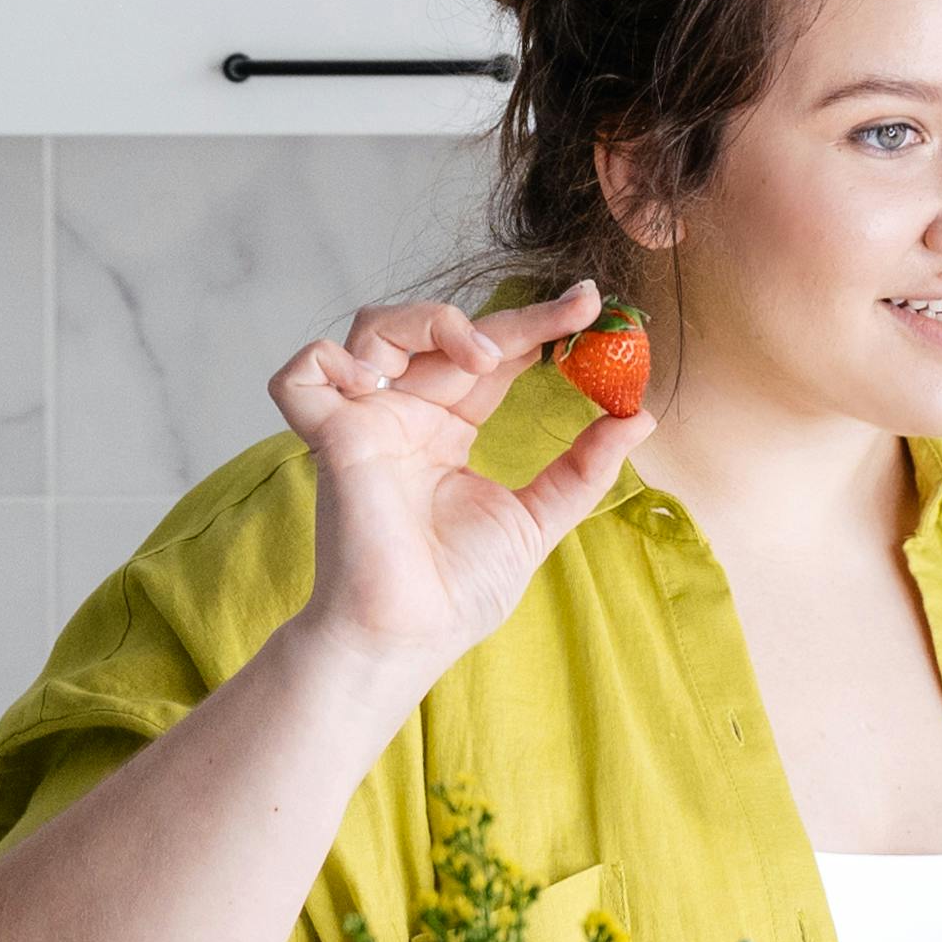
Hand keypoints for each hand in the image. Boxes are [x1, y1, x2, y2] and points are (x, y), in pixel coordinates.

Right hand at [263, 286, 646, 697]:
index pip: (490, 358)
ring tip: (478, 356)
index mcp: (445, 432)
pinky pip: (300, 376)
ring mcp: (365, 425)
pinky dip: (328, 361)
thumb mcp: (538, 518)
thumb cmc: (457, 591)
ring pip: (373, 329)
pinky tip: (375, 383)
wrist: (410, 635)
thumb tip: (641, 417)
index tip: (591, 307)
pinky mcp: (332, 440)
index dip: (537, 326)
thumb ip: (584, 467)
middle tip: (569, 313)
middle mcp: (403, 419)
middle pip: (442, 331)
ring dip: (427, 321)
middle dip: (508, 316)